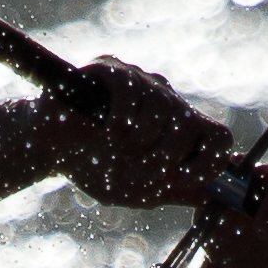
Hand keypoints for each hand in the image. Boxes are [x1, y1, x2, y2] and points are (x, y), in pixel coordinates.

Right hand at [28, 60, 230, 210]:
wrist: (47, 149)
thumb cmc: (97, 167)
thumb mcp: (143, 189)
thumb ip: (181, 190)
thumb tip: (221, 198)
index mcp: (180, 128)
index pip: (219, 137)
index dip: (208, 164)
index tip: (181, 180)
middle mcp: (166, 100)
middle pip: (190, 123)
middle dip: (164, 156)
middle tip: (136, 166)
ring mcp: (139, 80)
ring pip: (162, 108)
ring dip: (139, 140)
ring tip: (116, 148)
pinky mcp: (110, 69)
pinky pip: (130, 90)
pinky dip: (121, 119)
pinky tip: (108, 132)